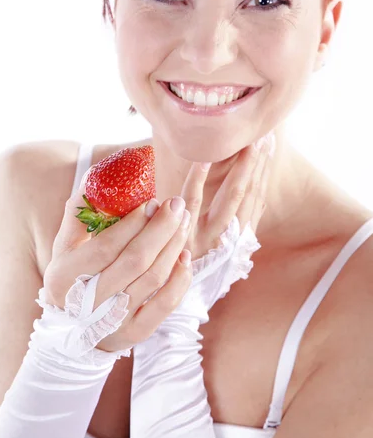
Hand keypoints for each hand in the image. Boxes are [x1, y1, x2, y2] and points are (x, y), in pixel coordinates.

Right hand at [43, 176, 194, 354]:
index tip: (153, 201)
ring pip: (154, 278)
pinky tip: (185, 255)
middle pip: (135, 261)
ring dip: (174, 245)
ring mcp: (113, 321)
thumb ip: (79, 213)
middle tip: (177, 204)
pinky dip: (180, 278)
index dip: (133, 223)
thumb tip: (96, 176)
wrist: (71, 330)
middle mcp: (88, 303)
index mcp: (66, 276)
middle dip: (161, 228)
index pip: (107, 247)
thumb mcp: (65, 246)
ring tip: (184, 220)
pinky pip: (166, 304)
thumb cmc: (73, 276)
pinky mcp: (135, 333)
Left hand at [179, 131, 274, 259]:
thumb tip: (258, 201)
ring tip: (247, 144)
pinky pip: (193, 203)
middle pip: (249, 195)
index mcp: (237, 239)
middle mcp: (228, 237)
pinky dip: (198, 180)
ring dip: (242, 169)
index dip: (263, 173)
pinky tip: (203, 158)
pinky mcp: (184, 235)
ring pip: (232, 197)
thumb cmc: (193, 269)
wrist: (169, 300)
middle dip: (258, 166)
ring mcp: (208, 236)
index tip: (269, 147)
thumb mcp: (220, 252)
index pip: (256, 200)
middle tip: (264, 137)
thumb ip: (236, 226)